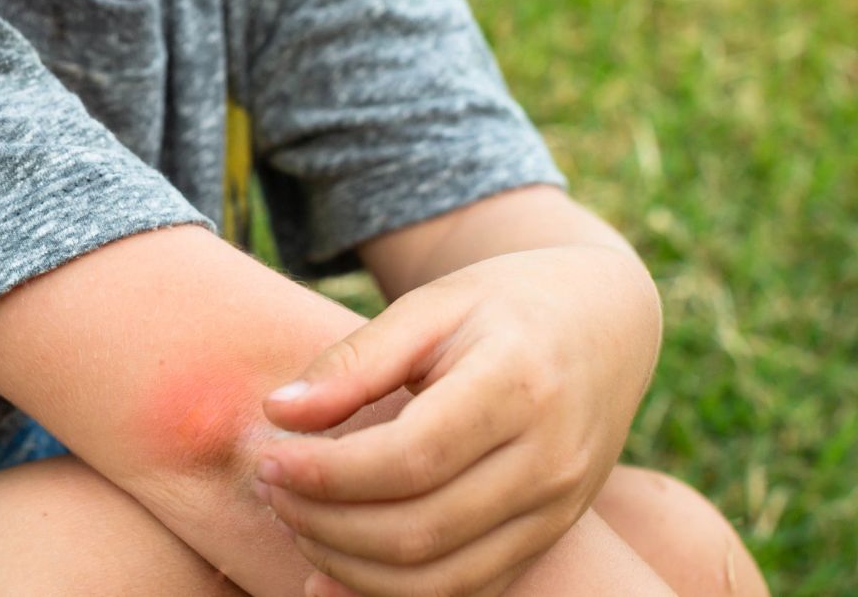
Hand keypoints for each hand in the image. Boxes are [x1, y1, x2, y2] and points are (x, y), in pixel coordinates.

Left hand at [252, 245, 661, 596]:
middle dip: (326, 522)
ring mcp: (557, 508)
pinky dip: (394, 596)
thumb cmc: (501, 305)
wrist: (604, 325)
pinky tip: (330, 576)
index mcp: (520, 385)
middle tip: (270, 490)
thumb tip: (278, 412)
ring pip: (443, 577)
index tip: (268, 459)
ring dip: (351, 567)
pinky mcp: (549, 537)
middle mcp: (550, 460)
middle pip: (422, 527)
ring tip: (296, 524)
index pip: (412, 457)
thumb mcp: (430, 305)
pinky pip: (470, 591)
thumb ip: (354, 359)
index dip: (328, 473)